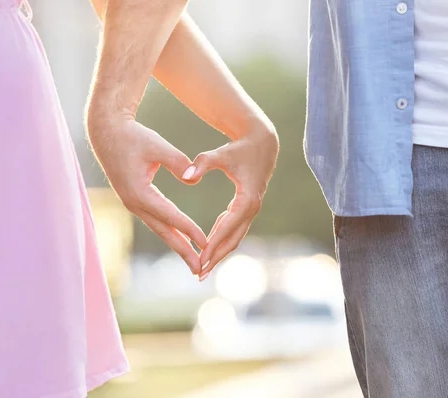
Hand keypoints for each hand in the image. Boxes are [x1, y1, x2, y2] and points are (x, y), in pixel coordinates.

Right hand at [87, 117, 206, 273]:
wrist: (107, 131)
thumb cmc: (133, 136)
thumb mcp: (158, 146)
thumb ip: (178, 163)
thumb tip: (194, 180)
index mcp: (139, 193)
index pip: (170, 216)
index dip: (189, 230)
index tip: (206, 243)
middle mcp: (134, 203)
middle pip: (163, 231)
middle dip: (182, 250)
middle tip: (199, 269)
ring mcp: (132, 203)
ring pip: (158, 228)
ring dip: (176, 244)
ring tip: (193, 261)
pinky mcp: (133, 199)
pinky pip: (154, 220)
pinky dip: (168, 231)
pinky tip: (179, 239)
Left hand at [183, 126, 278, 280]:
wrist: (261, 142)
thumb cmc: (239, 147)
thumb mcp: (220, 154)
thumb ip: (202, 163)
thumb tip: (186, 177)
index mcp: (247, 200)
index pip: (228, 227)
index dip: (214, 243)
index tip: (200, 258)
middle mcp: (252, 209)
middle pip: (233, 239)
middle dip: (216, 258)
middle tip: (199, 274)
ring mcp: (251, 210)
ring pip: (234, 237)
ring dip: (219, 253)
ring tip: (202, 269)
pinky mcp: (246, 207)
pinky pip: (233, 228)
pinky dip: (221, 240)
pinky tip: (208, 248)